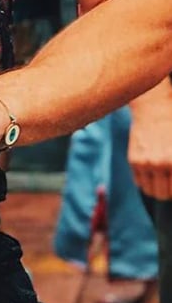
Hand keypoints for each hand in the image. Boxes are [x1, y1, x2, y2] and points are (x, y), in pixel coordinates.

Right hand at [129, 79, 171, 199]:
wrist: (154, 108)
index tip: (170, 181)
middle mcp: (160, 164)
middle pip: (163, 195)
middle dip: (167, 191)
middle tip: (169, 181)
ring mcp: (145, 162)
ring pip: (150, 191)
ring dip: (156, 188)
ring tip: (161, 176)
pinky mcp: (133, 160)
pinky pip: (139, 182)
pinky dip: (146, 181)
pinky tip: (152, 169)